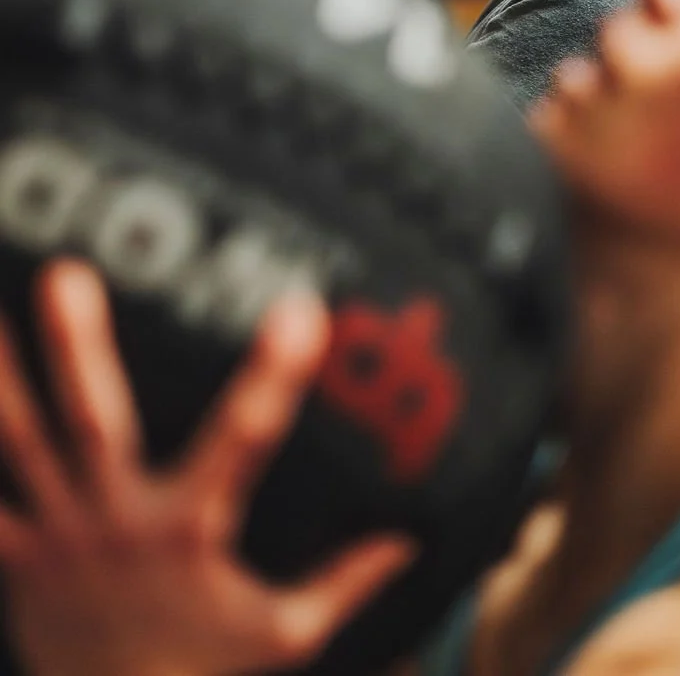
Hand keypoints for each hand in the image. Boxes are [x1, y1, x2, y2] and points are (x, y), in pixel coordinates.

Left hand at [0, 262, 412, 675]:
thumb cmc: (204, 674)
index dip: (274, 374)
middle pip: (93, 423)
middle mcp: (117, 523)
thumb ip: (345, 579)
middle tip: (66, 272)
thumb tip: (410, 537)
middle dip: (77, 348)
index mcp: (190, 529)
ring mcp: (58, 538)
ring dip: (2, 376)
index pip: (243, 439)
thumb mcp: (286, 634)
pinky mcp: (17, 558)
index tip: (302, 308)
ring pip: (21, 443)